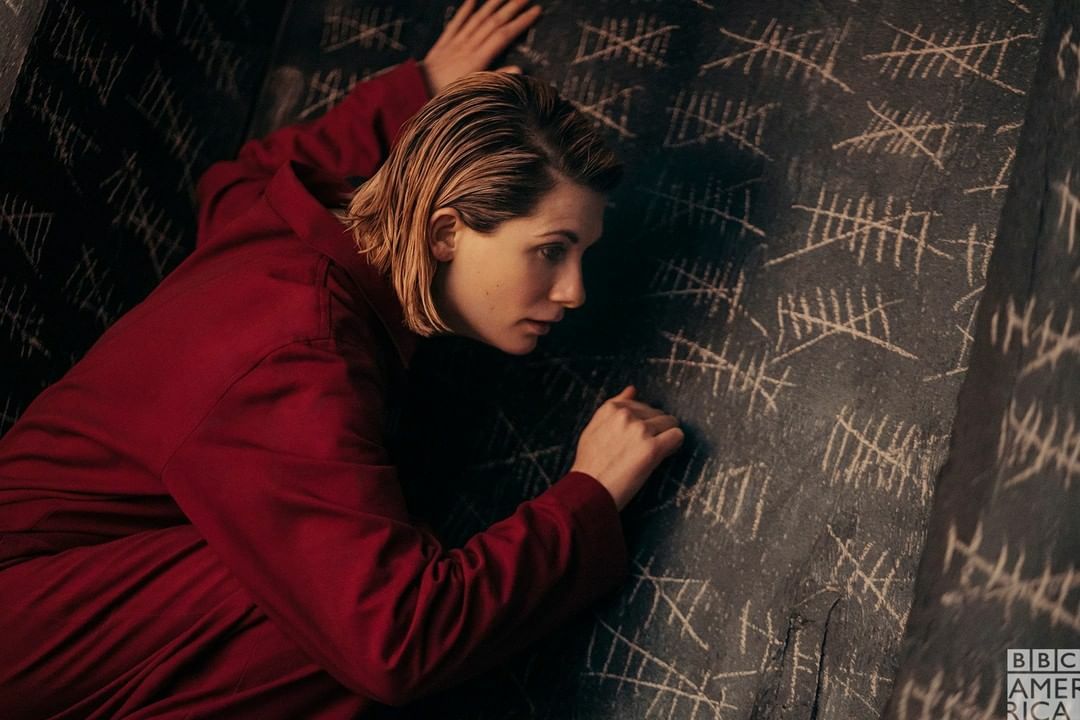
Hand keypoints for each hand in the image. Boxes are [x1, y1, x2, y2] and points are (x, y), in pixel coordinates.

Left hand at [419, 0, 541, 95]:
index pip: (504, 35)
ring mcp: (455, 42)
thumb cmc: (446, 96)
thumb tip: (520, 70)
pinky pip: (455, 23)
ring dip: (492, 4)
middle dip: (511, 8)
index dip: (521, 22)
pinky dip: (464, 10)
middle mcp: (467, 46)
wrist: (415, 92)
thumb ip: (497, 79)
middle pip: (493, 22)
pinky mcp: (443, 43)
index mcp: (477, 60)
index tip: (535, 12)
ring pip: (477, 18)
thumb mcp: (474, 92)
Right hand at [570, 386, 684, 510]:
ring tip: (652, 453)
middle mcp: (626, 415)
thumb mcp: (593, 428)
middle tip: (644, 449)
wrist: (588, 490)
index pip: (642, 406)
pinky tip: (664, 454)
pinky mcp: (652, 448)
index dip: (645, 423)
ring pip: (670, 423)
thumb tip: (632, 389)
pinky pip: (677, 436)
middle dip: (656, 430)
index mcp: (611, 408)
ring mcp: (639, 430)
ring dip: (666, 437)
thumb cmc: (590, 464)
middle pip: (658, 414)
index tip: (640, 439)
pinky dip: (674, 445)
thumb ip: (614, 407)